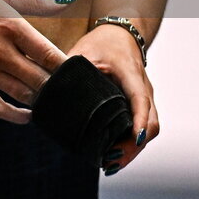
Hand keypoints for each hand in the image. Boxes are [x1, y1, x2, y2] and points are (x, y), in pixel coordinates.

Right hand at [0, 0, 70, 123]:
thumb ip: (34, 1)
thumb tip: (65, 3)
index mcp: (11, 25)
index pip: (50, 55)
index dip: (68, 68)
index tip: (78, 74)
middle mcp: (0, 50)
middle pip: (41, 80)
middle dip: (58, 88)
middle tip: (69, 92)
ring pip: (24, 95)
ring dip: (40, 100)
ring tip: (52, 101)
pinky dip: (16, 117)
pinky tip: (28, 116)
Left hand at [68, 23, 158, 172]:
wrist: (120, 34)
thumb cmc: (101, 43)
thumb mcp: (83, 52)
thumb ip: (69, 71)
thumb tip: (48, 91)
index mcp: (130, 73)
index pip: (140, 99)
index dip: (139, 120)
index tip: (134, 138)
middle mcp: (144, 87)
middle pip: (150, 123)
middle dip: (133, 145)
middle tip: (109, 160)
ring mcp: (146, 98)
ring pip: (150, 129)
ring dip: (133, 148)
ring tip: (110, 163)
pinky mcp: (142, 105)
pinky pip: (144, 127)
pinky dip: (132, 142)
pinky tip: (115, 154)